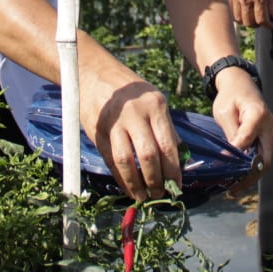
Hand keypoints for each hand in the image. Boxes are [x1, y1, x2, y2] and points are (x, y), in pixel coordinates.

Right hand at [79, 58, 182, 201]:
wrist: (94, 75)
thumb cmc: (130, 91)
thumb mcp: (153, 100)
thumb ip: (165, 128)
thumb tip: (179, 160)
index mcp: (155, 105)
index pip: (167, 145)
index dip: (173, 170)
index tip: (176, 186)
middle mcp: (135, 113)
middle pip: (148, 155)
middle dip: (156, 180)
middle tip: (160, 195)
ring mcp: (114, 123)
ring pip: (127, 161)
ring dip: (137, 184)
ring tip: (144, 197)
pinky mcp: (97, 132)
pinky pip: (110, 161)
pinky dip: (121, 178)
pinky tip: (128, 188)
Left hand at [210, 68, 272, 193]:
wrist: (241, 85)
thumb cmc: (230, 97)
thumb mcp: (224, 112)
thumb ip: (230, 134)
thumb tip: (230, 157)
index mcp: (258, 116)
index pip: (247, 141)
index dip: (235, 156)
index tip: (222, 167)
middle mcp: (270, 126)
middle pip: (265, 159)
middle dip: (250, 177)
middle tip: (233, 189)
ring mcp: (272, 133)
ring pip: (265, 161)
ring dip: (251, 175)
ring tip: (234, 187)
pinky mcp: (269, 138)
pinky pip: (263, 156)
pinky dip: (252, 167)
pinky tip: (239, 176)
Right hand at [226, 0, 272, 27]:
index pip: (262, 19)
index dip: (268, 25)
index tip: (272, 24)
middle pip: (249, 22)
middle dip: (258, 25)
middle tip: (262, 21)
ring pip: (238, 18)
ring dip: (246, 21)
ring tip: (253, 16)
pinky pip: (231, 9)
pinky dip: (237, 14)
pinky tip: (243, 10)